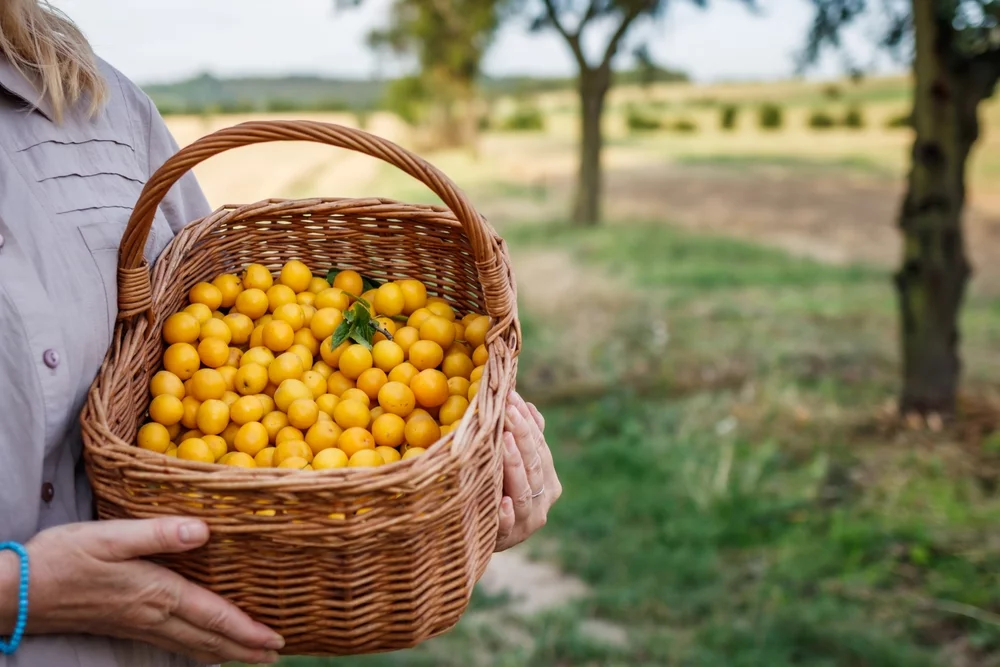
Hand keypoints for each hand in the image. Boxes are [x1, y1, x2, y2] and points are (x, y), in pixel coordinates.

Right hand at [20, 518, 283, 664]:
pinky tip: (201, 650)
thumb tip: (203, 530)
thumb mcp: (111, 537)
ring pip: (191, 645)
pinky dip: (195, 649)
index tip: (275, 640)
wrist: (16, 592)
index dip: (245, 629)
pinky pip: (171, 644)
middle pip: (207, 638)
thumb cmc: (62, 558)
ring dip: (223, 652)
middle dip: (243, 649)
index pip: (212, 615)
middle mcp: (152, 615)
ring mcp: (137, 624)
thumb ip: (159, 534)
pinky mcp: (124, 625)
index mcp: (156, 592)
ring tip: (251, 660)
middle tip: (276, 658)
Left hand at [495, 391, 561, 550]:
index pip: (540, 446)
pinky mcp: (508, 539)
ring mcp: (527, 522)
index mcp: (548, 480)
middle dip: (521, 434)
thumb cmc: (498, 490)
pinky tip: (503, 502)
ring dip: (514, 466)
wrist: (481, 535)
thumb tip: (528, 407)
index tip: (511, 397)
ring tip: (504, 440)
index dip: (527, 422)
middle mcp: (543, 500)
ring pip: (524, 491)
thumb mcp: (512, 463)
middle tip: (506, 410)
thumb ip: (525, 439)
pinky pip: (508, 526)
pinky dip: (507, 514)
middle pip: (534, 464)